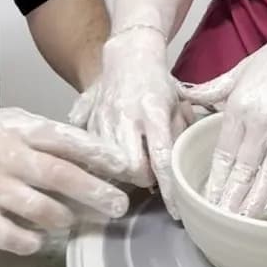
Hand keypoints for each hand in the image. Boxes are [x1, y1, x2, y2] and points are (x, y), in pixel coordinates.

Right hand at [0, 108, 129, 255]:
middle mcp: (7, 156)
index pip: (67, 140)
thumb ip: (43, 137)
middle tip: (119, 206)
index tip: (126, 168)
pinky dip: (28, 241)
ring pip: (39, 209)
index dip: (100, 155)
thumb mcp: (8, 122)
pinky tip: (38, 239)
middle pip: (60, 176)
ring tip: (75, 221)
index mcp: (19, 129)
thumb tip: (90, 155)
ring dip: (65, 218)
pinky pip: (7, 235)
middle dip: (96, 192)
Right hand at [69, 27, 189, 212]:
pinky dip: (102, 161)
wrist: (127, 55)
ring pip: (109, 164)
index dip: (169, 188)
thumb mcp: (177, 105)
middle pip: (130, 167)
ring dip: (122, 172)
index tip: (175, 211)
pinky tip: (110, 158)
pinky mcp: (87, 121)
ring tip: (132, 165)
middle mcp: (126, 117)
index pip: (162, 158)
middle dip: (141, 180)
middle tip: (149, 176)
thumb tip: (178, 169)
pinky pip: (91, 153)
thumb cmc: (157, 82)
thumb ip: (179, 135)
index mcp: (153, 112)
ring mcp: (103, 119)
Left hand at [179, 19, 266, 216]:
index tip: (206, 198)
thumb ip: (216, 87)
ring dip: (252, 202)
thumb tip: (188, 94)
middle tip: (218, 220)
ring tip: (241, 223)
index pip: (222, 152)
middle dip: (228, 198)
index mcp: (239, 105)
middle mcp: (260, 122)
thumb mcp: (244, 67)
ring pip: (265, 175)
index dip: (214, 179)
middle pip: (240, 170)